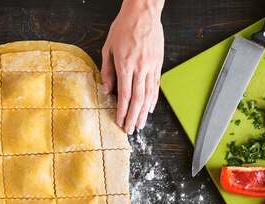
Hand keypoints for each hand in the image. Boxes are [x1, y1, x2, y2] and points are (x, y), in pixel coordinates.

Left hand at [101, 0, 163, 133]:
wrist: (143, 12)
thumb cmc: (124, 27)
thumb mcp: (108, 47)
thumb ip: (107, 70)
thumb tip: (106, 90)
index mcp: (125, 64)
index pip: (124, 94)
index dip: (123, 111)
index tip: (120, 121)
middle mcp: (140, 68)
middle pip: (137, 99)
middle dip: (133, 117)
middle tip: (131, 130)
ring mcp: (151, 66)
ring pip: (148, 94)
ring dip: (144, 112)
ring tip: (141, 125)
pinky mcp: (158, 63)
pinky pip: (156, 85)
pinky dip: (153, 99)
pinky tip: (149, 108)